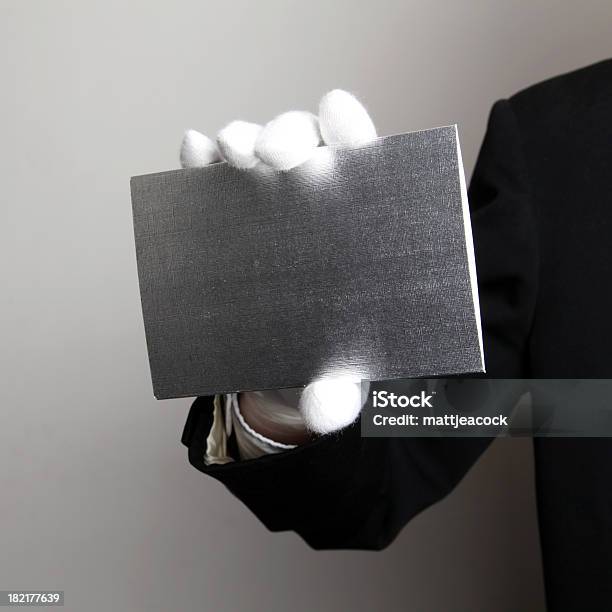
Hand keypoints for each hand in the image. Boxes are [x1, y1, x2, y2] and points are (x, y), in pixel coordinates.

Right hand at [179, 90, 375, 434]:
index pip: (368, 167)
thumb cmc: (332, 358)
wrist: (289, 371)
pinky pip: (216, 180)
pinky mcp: (233, 218)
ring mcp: (274, 207)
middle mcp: (320, 204)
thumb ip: (341, 392)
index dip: (353, 133)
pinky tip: (192, 152)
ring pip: (261, 153)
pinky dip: (202, 160)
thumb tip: (324, 409)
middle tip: (271, 153)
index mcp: (364, 228)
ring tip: (229, 151)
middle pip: (311, 148)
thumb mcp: (344, 376)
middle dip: (290, 136)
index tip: (336, 112)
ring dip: (243, 140)